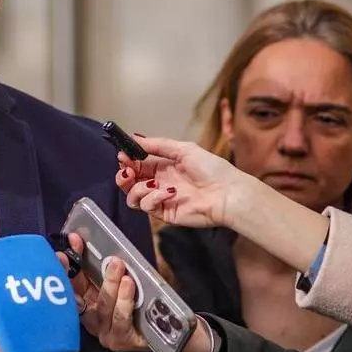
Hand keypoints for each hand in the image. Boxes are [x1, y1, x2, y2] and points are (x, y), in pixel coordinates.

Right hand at [57, 233, 214, 351]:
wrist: (168, 331)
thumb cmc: (143, 305)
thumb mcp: (123, 284)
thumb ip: (111, 271)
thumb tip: (105, 245)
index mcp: (87, 302)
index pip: (71, 281)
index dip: (67, 263)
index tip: (68, 245)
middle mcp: (91, 318)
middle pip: (78, 294)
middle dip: (77, 270)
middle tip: (80, 247)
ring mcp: (105, 331)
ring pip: (101, 306)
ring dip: (109, 283)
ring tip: (117, 266)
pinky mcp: (121, 340)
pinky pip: (120, 319)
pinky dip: (124, 300)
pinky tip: (129, 285)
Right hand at [115, 136, 247, 228]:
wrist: (228, 194)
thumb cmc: (212, 169)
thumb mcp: (183, 149)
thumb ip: (157, 145)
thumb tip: (134, 138)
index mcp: (163, 166)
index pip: (137, 163)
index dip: (127, 160)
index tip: (123, 155)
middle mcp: (159, 182)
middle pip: (130, 181)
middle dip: (124, 175)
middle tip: (128, 171)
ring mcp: (161, 198)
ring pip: (133, 196)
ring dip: (135, 188)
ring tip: (150, 183)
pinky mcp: (164, 213)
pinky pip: (146, 206)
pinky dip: (152, 198)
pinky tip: (167, 193)